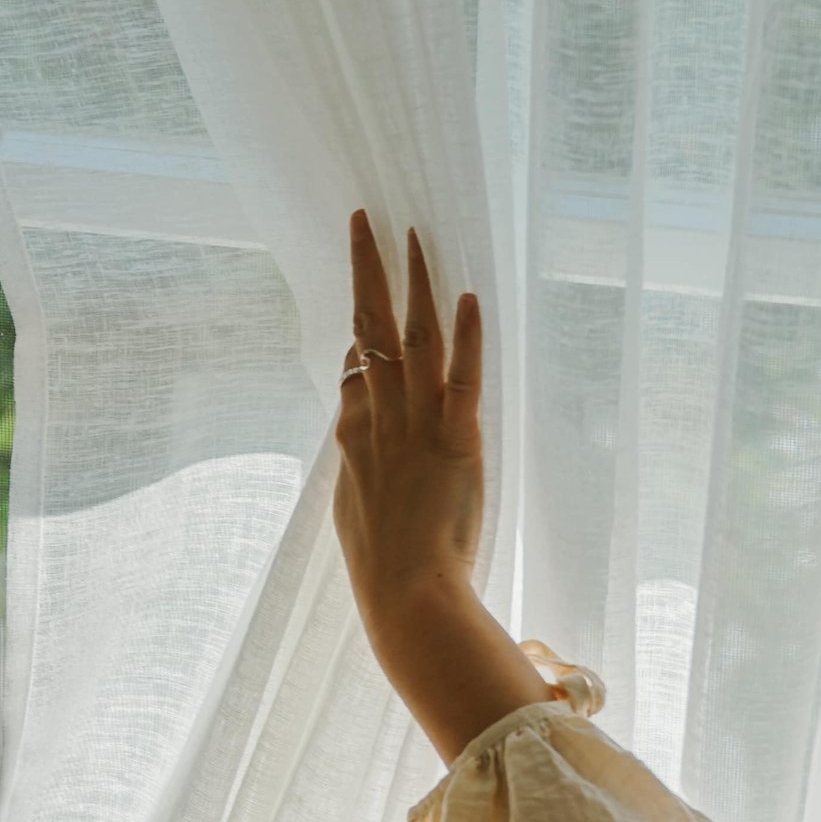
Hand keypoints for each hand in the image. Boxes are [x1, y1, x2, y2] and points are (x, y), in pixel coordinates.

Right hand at [333, 209, 554, 761]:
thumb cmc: (385, 576)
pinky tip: (467, 295)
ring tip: (413, 236)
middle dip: (366, 272)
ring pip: (412, 341)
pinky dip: (465, 337)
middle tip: (364, 221)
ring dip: (414, 283)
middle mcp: (379, 425)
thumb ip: (356, 472)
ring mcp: (416, 430)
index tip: (366, 295)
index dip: (360, 328)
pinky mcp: (456, 443)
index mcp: (354, 445)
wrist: (405, 600)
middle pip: (370, 333)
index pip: (355, 371)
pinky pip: (460, 379)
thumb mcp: (353, 517)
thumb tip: (353, 439)